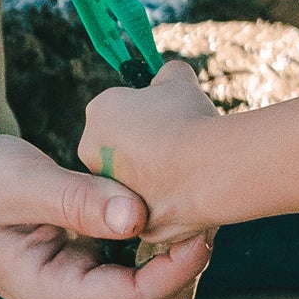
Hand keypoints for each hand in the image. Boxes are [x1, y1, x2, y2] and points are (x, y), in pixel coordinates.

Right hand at [0, 112, 211, 298]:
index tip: (206, 226)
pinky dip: (155, 238)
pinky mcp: (83, 263)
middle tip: (211, 207)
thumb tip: (138, 218)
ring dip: (175, 251)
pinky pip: (133, 262)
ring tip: (196, 200)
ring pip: (148, 285)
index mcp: (50, 292)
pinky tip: (168, 201)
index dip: (179, 268)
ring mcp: (77, 285)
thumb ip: (79, 201)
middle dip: (186, 261)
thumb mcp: (23, 182)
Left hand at [79, 59, 224, 247]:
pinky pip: (156, 210)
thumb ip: (168, 75)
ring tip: (191, 167)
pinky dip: (172, 203)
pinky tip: (194, 191)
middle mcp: (93, 154)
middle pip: (123, 149)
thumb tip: (170, 75)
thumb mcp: (179, 79)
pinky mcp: (133, 223)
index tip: (171, 116)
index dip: (149, 113)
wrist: (204, 169)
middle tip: (182, 142)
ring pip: (138, 182)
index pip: (120, 111)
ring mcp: (112, 193)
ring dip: (158, 176)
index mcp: (99, 114)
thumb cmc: (188, 119)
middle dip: (149, 147)